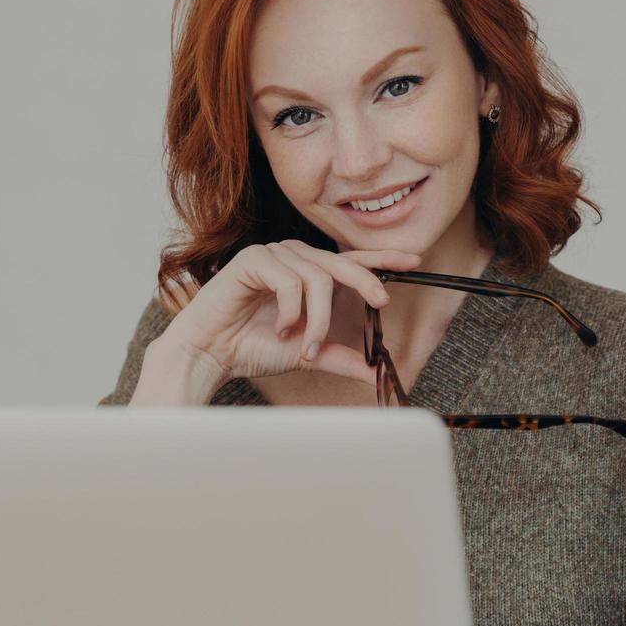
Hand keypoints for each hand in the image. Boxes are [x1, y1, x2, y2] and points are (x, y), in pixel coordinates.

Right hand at [154, 239, 421, 385]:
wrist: (211, 353)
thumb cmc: (251, 347)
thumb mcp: (307, 352)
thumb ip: (340, 356)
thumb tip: (375, 371)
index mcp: (308, 272)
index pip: (350, 260)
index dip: (382, 259)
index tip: (415, 261)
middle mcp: (293, 257)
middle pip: (341, 263)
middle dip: (365, 283)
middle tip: (382, 302)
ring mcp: (273, 254)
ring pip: (316, 277)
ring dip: (316, 318)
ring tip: (302, 344)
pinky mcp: (253, 258)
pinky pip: (290, 280)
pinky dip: (290, 310)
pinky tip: (279, 329)